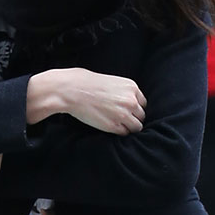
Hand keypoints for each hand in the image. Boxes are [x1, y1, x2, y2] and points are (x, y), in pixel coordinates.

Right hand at [27, 68, 144, 133]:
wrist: (72, 90)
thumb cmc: (87, 83)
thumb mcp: (112, 81)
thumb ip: (123, 92)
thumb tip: (128, 103)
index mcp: (132, 88)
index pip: (142, 103)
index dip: (134, 108)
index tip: (126, 110)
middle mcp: (131, 101)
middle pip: (141, 116)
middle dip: (132, 118)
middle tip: (120, 118)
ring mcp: (123, 115)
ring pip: (136, 127)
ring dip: (128, 127)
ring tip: (117, 124)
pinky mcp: (113, 126)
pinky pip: (124, 133)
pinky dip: (119, 132)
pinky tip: (110, 126)